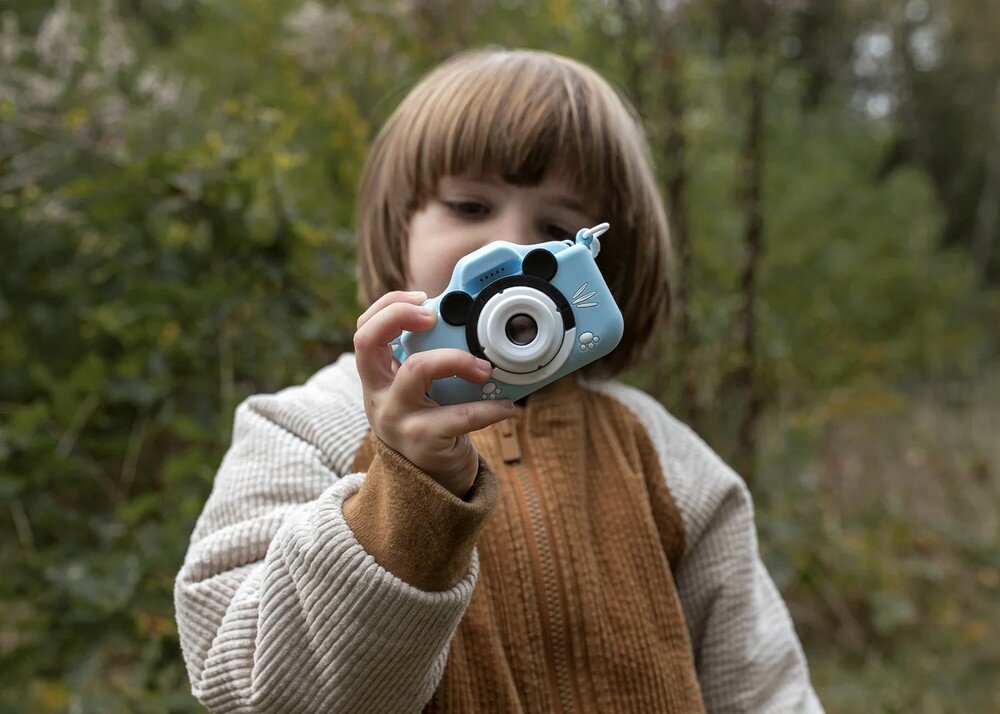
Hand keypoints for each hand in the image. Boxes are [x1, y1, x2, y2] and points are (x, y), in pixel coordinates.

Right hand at [352, 290, 513, 496]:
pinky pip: (459, 415)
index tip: (423, 298)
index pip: (363, 330)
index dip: (387, 307)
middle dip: (398, 316)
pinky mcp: (422, 441)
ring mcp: (396, 419)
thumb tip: (470, 322)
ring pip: (416, 369)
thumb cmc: (434, 428)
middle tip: (434, 315)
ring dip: (457, 359)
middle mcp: (377, 396)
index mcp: (376, 379)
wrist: (434, 488)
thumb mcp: (421, 394)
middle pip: (367, 341)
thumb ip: (429, 362)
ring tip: (486, 369)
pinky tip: (507, 407)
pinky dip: (490, 408)